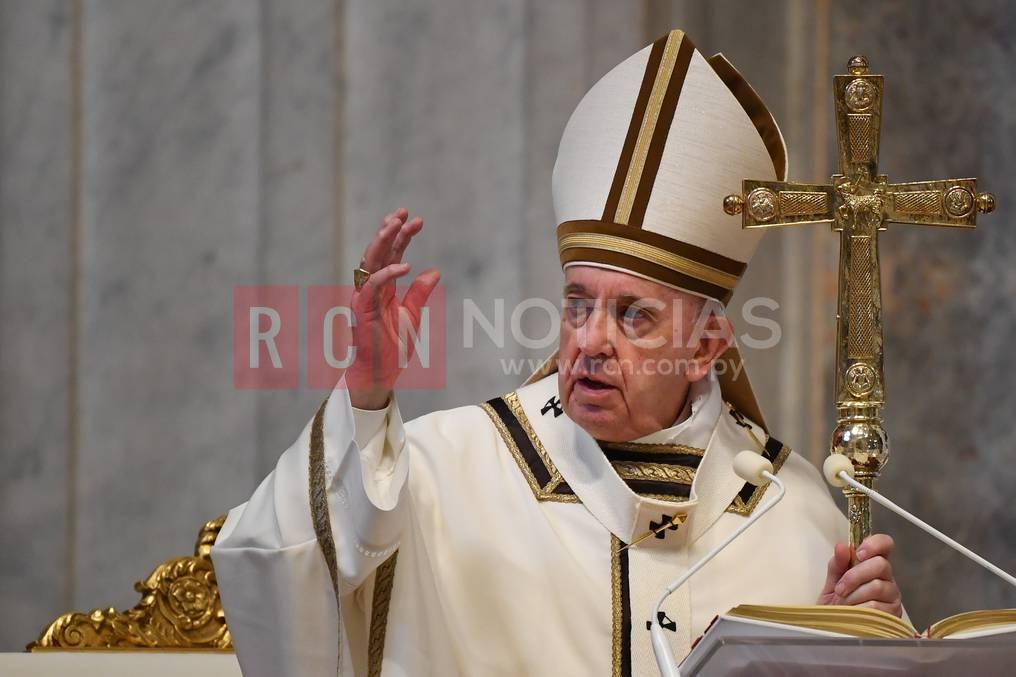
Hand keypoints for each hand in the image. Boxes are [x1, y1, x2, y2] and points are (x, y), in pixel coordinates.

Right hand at [346, 208, 439, 409]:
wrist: (380, 372)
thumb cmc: (392, 346)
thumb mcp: (412, 314)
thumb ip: (419, 292)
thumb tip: (434, 271)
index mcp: (382, 288)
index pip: (390, 255)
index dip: (401, 237)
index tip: (415, 220)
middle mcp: (370, 288)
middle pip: (378, 252)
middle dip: (390, 231)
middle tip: (404, 213)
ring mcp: (364, 297)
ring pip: (370, 262)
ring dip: (383, 242)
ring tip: (396, 224)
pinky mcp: (363, 310)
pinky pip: (373, 286)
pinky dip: (388, 274)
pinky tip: (406, 265)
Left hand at [817, 534, 902, 616]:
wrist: (837, 630)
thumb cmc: (836, 604)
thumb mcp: (832, 582)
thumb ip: (837, 564)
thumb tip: (841, 546)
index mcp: (873, 565)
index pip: (885, 544)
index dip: (875, 544)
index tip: (859, 553)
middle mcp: (887, 579)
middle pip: (881, 565)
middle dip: (855, 575)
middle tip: (840, 588)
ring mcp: (893, 597)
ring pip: (878, 586)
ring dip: (855, 595)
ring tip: (843, 603)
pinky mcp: (893, 615)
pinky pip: (877, 607)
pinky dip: (859, 609)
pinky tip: (852, 613)